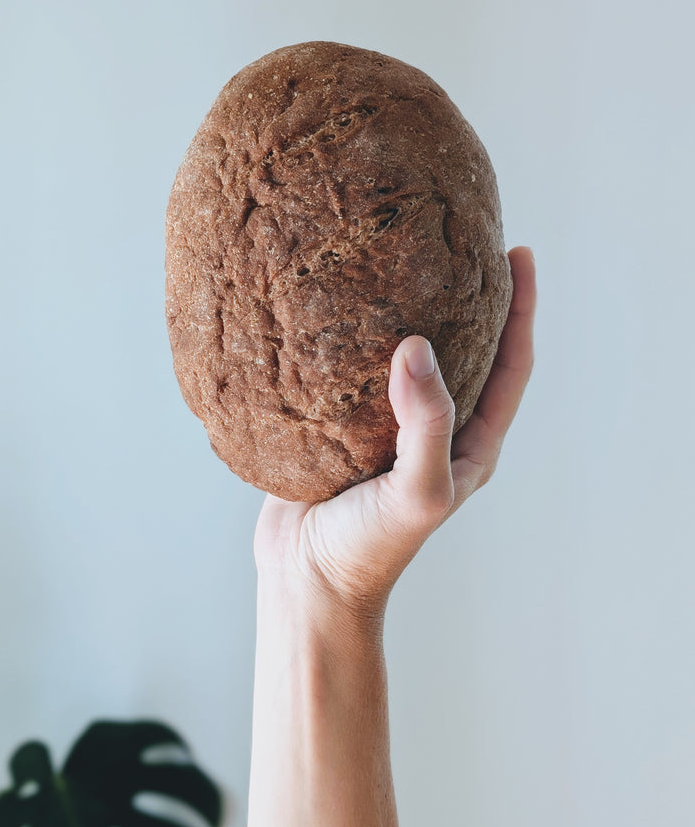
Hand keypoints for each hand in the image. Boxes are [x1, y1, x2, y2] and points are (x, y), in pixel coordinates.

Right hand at [254, 246, 536, 617]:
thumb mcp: (417, 492)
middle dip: (471, 298)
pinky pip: (350, 372)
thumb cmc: (370, 550)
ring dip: (408, 310)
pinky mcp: (338, 427)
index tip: (518, 254)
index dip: (521, 310)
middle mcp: (433, 429)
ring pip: (405, 357)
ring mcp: (385, 426)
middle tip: (460, 242)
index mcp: (468, 443)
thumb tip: (417, 345)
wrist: (306, 584)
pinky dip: (348, 338)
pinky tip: (331, 306)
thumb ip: (426, 424)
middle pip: (465, 350)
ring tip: (396, 260)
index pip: (510, 365)